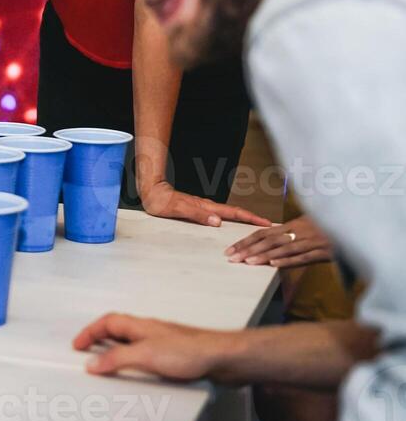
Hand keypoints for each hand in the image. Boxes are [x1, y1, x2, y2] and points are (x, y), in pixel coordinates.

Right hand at [73, 312, 230, 380]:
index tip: (77, 345)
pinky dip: (134, 360)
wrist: (223, 358)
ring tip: (108, 363)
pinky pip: (145, 354)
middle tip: (87, 350)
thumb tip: (93, 363)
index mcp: (139, 326)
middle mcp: (149, 331)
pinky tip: (139, 371)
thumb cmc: (191, 351)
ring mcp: (162, 342)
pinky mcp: (174, 355)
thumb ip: (117, 358)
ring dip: (117, 349)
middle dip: (100, 338)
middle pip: (117, 330)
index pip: (106, 323)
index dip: (89, 332)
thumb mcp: (145, 355)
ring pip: (131, 342)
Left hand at [140, 181, 268, 227]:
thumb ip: (197, 215)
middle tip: (269, 227)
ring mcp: (204, 207)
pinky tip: (230, 225)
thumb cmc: (161, 201)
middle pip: (235, 213)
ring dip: (243, 220)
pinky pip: (219, 215)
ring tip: (256, 228)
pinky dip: (230, 220)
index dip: (250, 218)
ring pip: (228, 214)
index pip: (233, 213)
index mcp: (206, 207)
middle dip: (252, 219)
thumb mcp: (178, 209)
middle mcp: (207, 206)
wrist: (151, 192)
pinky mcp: (198, 209)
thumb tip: (217, 222)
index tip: (266, 223)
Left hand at [225, 215, 332, 267]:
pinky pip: (303, 256)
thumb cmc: (328, 227)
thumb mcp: (307, 227)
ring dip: (264, 255)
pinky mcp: (324, 251)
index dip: (246, 241)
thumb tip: (271, 238)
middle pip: (268, 241)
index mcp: (292, 225)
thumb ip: (289, 233)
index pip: (262, 233)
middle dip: (248, 249)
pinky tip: (275, 265)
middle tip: (232, 258)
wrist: (355, 225)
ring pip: (283, 249)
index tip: (231, 249)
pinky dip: (288, 260)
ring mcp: (311, 241)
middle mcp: (298, 232)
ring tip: (248, 261)